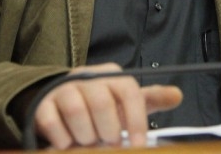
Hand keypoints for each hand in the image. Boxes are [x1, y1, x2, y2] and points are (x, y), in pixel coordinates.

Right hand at [34, 63, 182, 148]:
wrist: (60, 103)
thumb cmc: (101, 105)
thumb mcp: (126, 101)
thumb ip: (150, 99)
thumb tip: (178, 95)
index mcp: (111, 75)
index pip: (128, 92)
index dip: (136, 120)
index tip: (138, 145)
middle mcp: (87, 77)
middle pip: (102, 103)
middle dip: (108, 131)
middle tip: (108, 142)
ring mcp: (63, 89)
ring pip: (76, 111)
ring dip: (85, 136)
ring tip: (89, 142)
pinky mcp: (42, 105)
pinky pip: (52, 122)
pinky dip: (62, 139)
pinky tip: (68, 144)